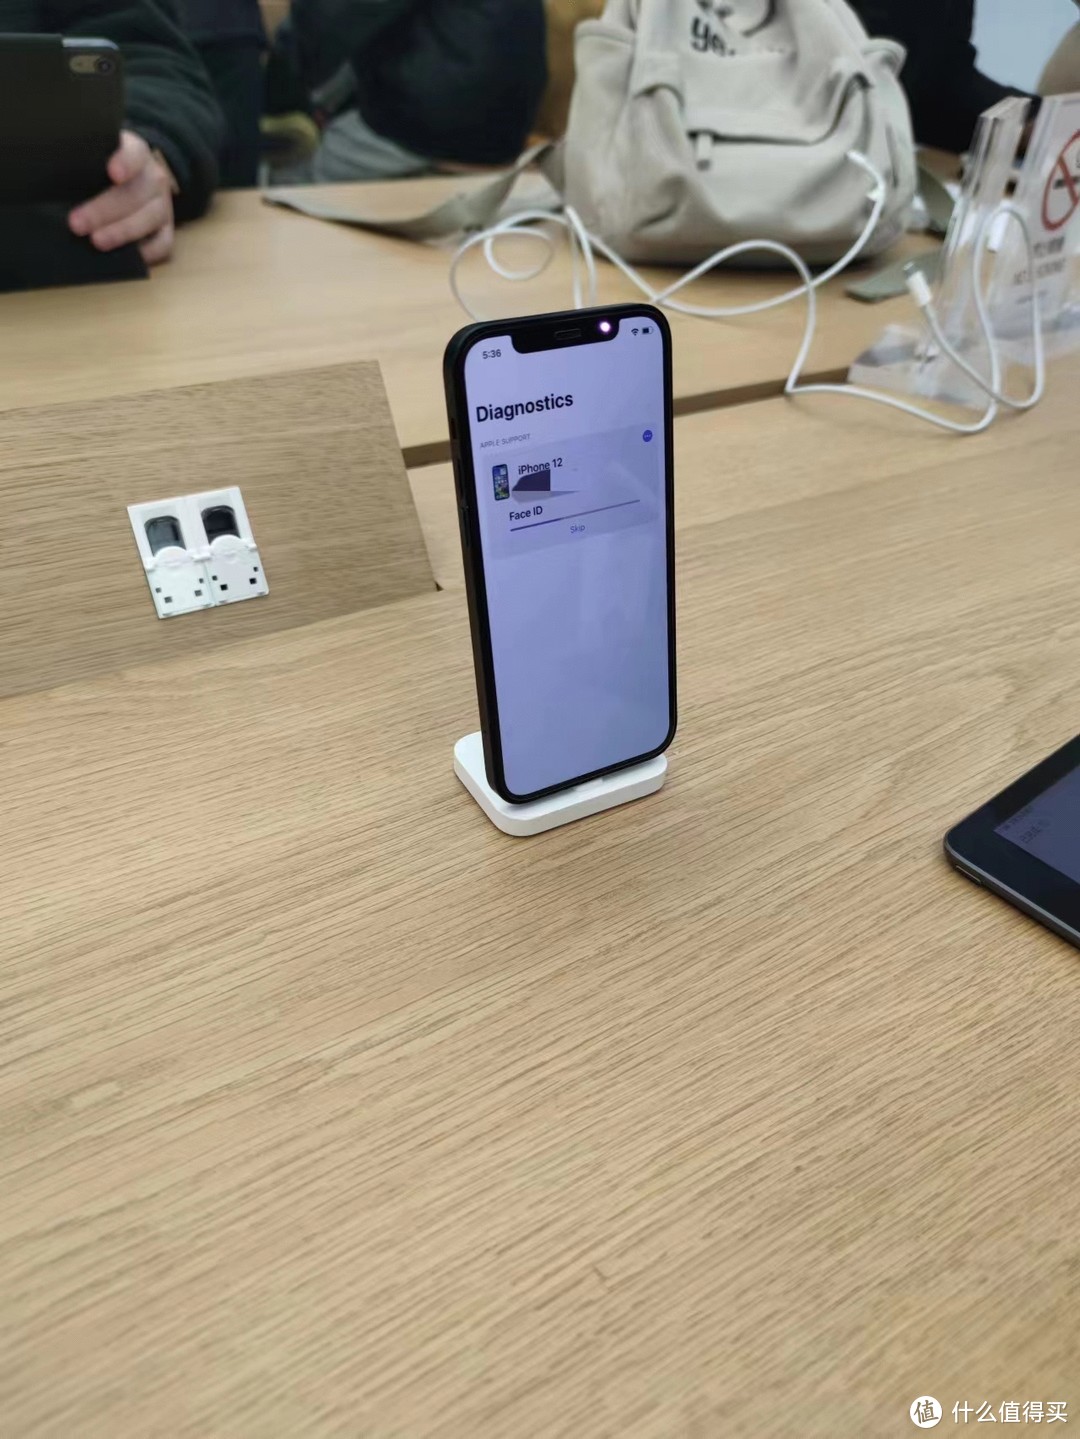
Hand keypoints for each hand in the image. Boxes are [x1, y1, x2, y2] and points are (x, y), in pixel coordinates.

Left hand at [68, 131, 175, 264]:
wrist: (132, 179)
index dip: (126, 162)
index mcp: (136, 152)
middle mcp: (154, 177)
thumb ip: (80, 161)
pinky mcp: (166, 229)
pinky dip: (147, 253)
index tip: (113, 173)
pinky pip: (164, 244)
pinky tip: (126, 257)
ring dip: (122, 232)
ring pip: (150, 219)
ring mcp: (163, 205)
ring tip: (96, 242)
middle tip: (77, 224)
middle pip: (137, 193)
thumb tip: (46, 176)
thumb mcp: (93, 155)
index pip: (135, 153)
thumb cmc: (101, 168)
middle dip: (105, 210)